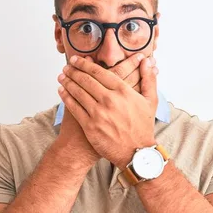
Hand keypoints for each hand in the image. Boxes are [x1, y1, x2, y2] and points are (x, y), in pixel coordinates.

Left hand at [57, 54, 158, 169]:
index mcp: (123, 91)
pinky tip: (62, 91)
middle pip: (86, 80)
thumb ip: (149, 79)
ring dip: (68, 81)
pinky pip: (74, 108)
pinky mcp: (90, 126)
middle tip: (67, 66)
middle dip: (74, 71)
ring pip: (78, 92)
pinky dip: (66, 97)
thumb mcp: (151, 101)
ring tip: (62, 76)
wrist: (136, 153)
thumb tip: (148, 61)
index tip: (77, 59)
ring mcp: (98, 114)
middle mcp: (109, 100)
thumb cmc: (143, 127)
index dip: (85, 64)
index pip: (99, 72)